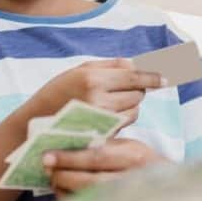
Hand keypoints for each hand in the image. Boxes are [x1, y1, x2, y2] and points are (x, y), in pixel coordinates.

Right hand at [32, 58, 164, 121]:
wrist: (35, 124)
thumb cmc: (59, 91)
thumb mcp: (80, 70)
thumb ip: (111, 65)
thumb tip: (138, 64)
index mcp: (93, 80)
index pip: (134, 78)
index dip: (153, 77)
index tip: (166, 78)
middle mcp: (98, 101)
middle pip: (138, 94)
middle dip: (137, 89)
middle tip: (123, 88)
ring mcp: (100, 121)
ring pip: (135, 110)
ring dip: (131, 105)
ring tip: (111, 101)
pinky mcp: (101, 135)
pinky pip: (125, 124)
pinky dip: (123, 117)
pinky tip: (107, 114)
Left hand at [43, 138, 165, 196]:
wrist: (170, 191)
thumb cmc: (143, 164)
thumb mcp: (130, 147)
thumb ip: (105, 145)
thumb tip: (68, 143)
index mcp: (135, 156)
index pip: (96, 157)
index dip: (69, 157)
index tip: (47, 155)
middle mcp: (132, 180)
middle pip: (89, 180)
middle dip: (63, 174)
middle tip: (46, 168)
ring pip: (87, 198)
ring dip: (64, 189)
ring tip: (53, 178)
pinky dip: (71, 200)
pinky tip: (63, 191)